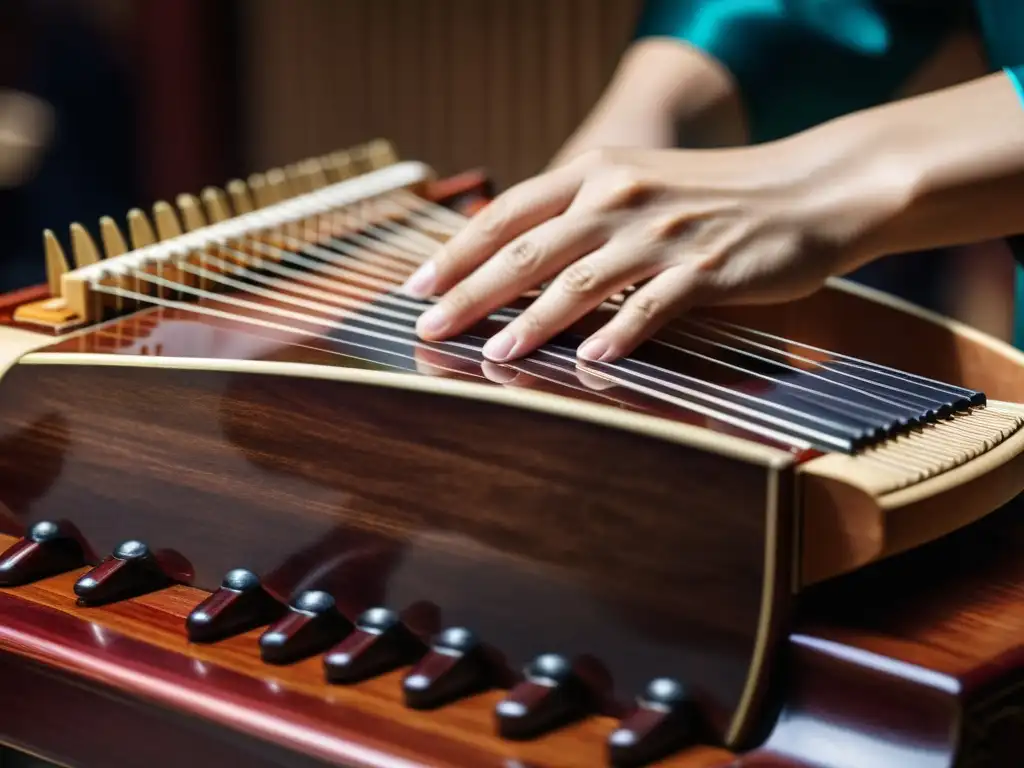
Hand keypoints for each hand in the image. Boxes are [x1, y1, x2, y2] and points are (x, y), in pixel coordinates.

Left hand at [403, 142, 904, 362]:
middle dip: (471, 292)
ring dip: (534, 319)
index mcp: (595, 171)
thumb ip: (577, 214)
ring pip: (582, 279)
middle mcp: (619, 195)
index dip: (457, 251)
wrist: (808, 188)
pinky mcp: (707, 266)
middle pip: (529, 249)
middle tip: (428, 328)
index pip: (508, 214)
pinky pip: (654, 305)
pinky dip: (620, 332)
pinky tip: (590, 360)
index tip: (417, 288)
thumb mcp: (636, 185)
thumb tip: (513, 261)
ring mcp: (662, 232)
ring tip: (495, 352)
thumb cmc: (714, 195)